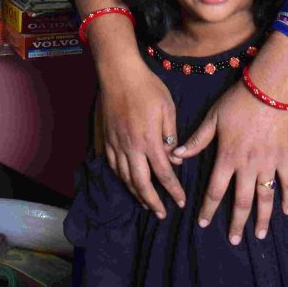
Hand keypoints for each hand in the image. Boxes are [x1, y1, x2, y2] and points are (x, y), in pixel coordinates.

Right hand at [99, 60, 186, 218]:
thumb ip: (171, 136)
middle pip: (141, 183)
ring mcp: (116, 143)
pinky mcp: (106, 137)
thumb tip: (174, 159)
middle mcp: (131, 146)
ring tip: (146, 203)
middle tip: (161, 213)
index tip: (181, 202)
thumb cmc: (147, 87)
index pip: (163, 174)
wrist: (118, 73)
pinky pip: (113, 165)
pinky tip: (127, 182)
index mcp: (149, 140)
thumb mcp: (168, 108)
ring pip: (124, 177)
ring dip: (136, 193)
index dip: (173, 191)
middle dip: (152, 201)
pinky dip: (121, 178)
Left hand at [173, 81, 287, 244]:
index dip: (209, 207)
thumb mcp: (212, 118)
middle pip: (242, 201)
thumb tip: (177, 155)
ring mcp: (269, 164)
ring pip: (266, 198)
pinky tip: (286, 212)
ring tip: (260, 235)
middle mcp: (248, 166)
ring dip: (263, 218)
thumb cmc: (236, 102)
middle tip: (234, 241)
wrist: (268, 91)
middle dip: (237, 223)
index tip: (203, 222)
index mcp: (228, 157)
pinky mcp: (285, 158)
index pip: (215, 189)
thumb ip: (197, 139)